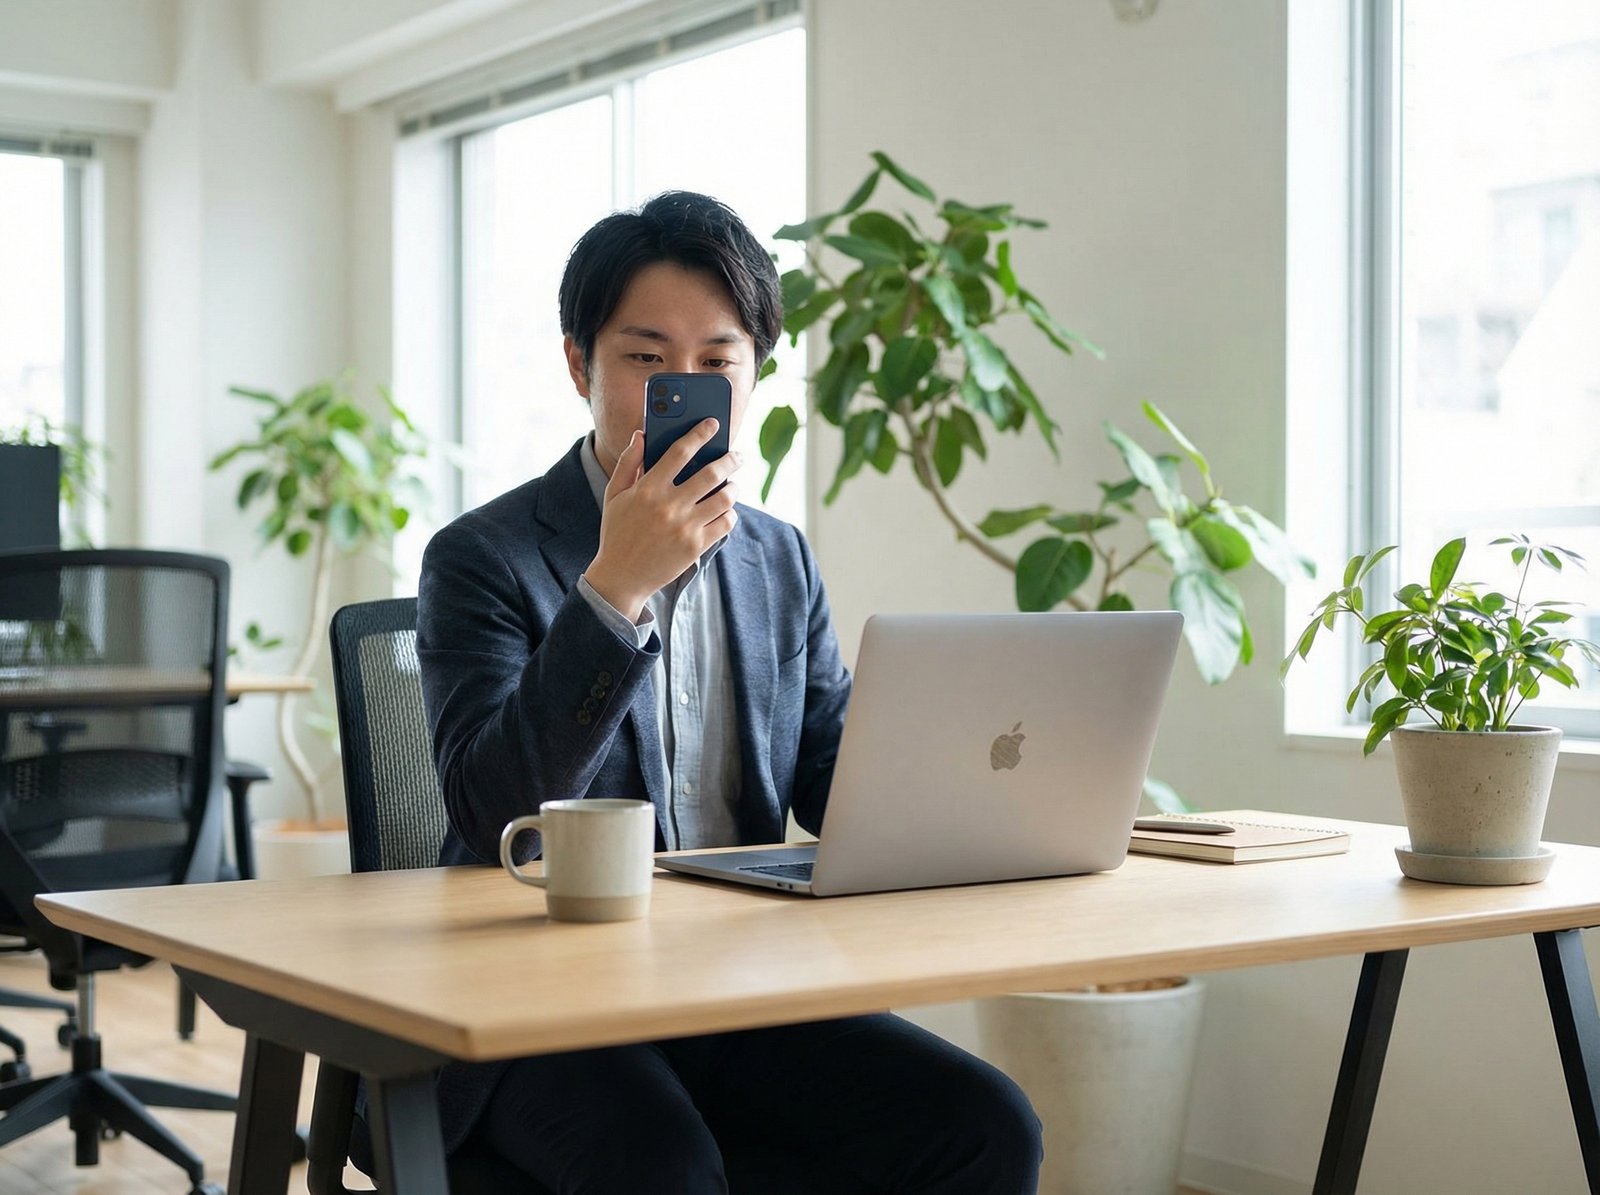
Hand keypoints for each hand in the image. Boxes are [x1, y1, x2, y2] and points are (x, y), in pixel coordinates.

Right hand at [584, 421, 740, 620]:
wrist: (621, 577)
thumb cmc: (617, 532)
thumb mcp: (614, 495)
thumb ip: (628, 462)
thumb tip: (641, 434)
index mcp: (648, 489)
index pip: (680, 451)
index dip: (699, 434)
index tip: (713, 424)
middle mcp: (669, 506)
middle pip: (711, 473)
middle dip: (730, 459)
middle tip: (737, 454)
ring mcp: (685, 528)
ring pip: (724, 498)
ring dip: (734, 487)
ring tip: (733, 483)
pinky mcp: (696, 547)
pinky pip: (725, 523)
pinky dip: (730, 513)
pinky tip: (727, 509)